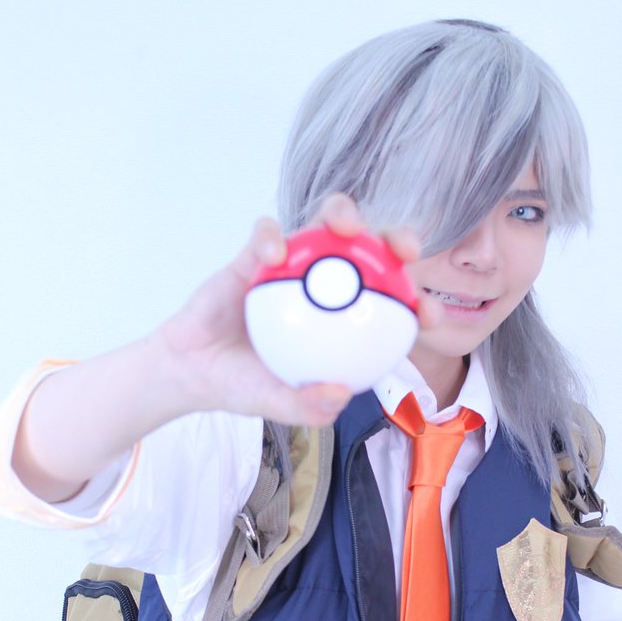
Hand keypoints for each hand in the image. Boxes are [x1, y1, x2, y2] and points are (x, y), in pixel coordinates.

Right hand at [153, 194, 429, 426]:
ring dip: (342, 215)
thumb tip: (341, 394)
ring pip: (326, 224)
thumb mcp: (279, 405)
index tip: (428, 313)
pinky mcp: (256, 252)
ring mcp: (295, 265)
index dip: (419, 304)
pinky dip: (271, 239)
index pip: (394, 306)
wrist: (194, 369)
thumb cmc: (244, 385)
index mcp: (347, 321)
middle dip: (398, 240)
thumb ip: (309, 405)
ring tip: (344, 226)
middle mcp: (329, 286)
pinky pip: (266, 234)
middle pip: (374, 252)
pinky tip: (273, 255)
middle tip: (404, 250)